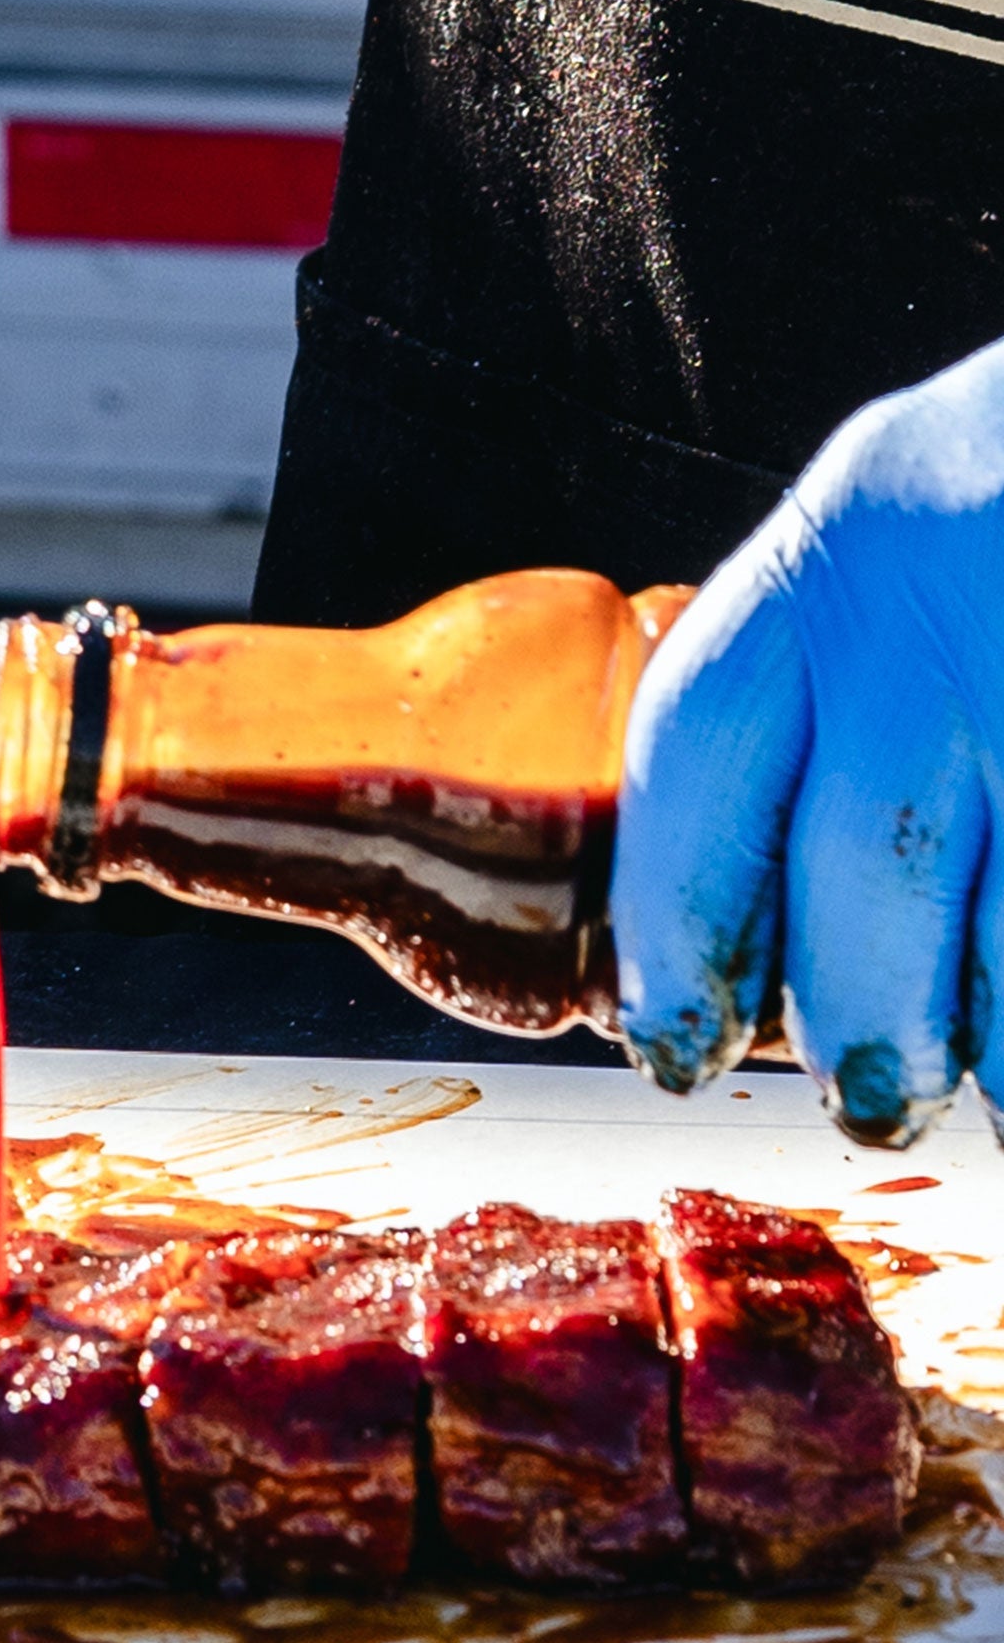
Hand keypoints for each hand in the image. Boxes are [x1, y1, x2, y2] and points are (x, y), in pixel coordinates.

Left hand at [611, 336, 1003, 1145]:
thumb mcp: (899, 543)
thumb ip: (824, 689)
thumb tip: (758, 914)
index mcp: (835, 554)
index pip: (696, 758)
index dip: (674, 923)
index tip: (670, 1036)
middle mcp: (946, 603)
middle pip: (866, 862)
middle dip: (853, 1014)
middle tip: (863, 1098)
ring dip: (992, 1033)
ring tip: (987, 1088)